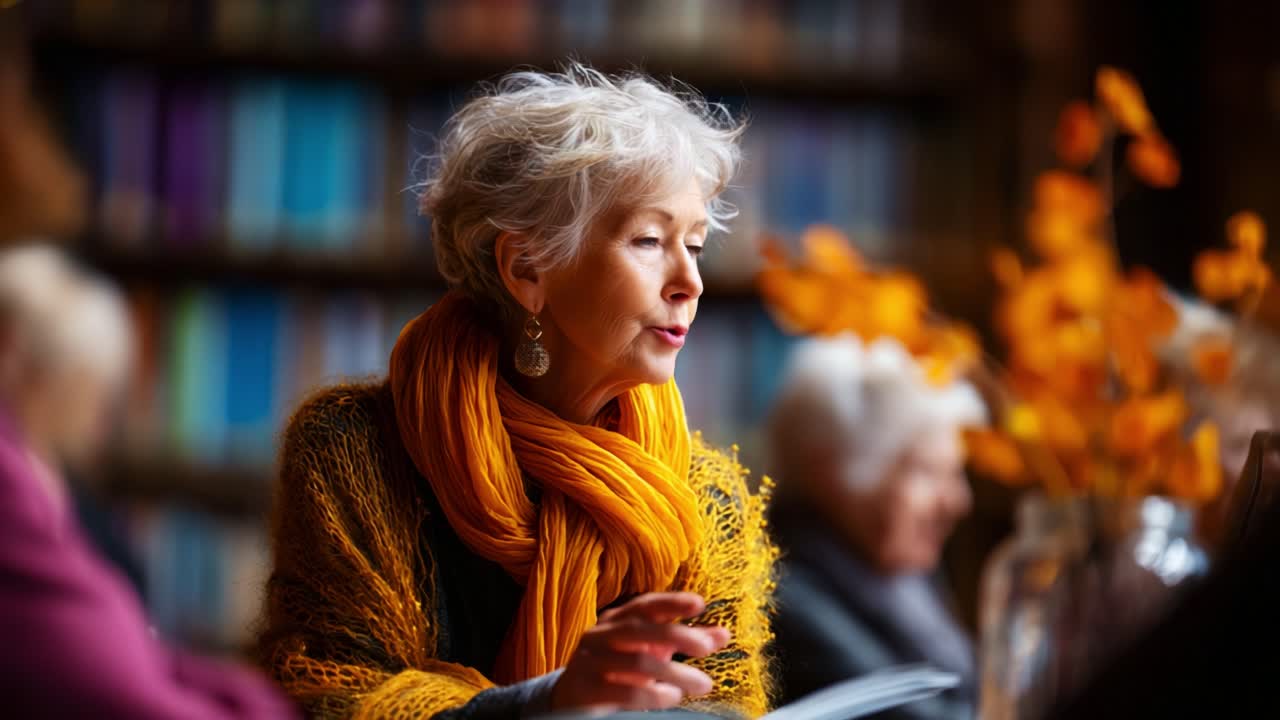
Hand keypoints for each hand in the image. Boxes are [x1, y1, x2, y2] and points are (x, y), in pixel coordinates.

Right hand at [550, 592, 729, 712]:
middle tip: (706, 648)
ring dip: (673, 673)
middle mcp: (600, 634)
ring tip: (701, 684)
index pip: (644, 605)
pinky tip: (672, 697)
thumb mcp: (652, 653)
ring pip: (635, 662)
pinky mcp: (585, 689)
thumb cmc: (618, 670)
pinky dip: (651, 695)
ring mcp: (590, 661)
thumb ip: (684, 641)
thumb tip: (723, 634)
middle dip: (677, 636)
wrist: (572, 699)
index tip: (699, 604)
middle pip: (639, 629)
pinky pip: (622, 691)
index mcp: (616, 620)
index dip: (671, 602)